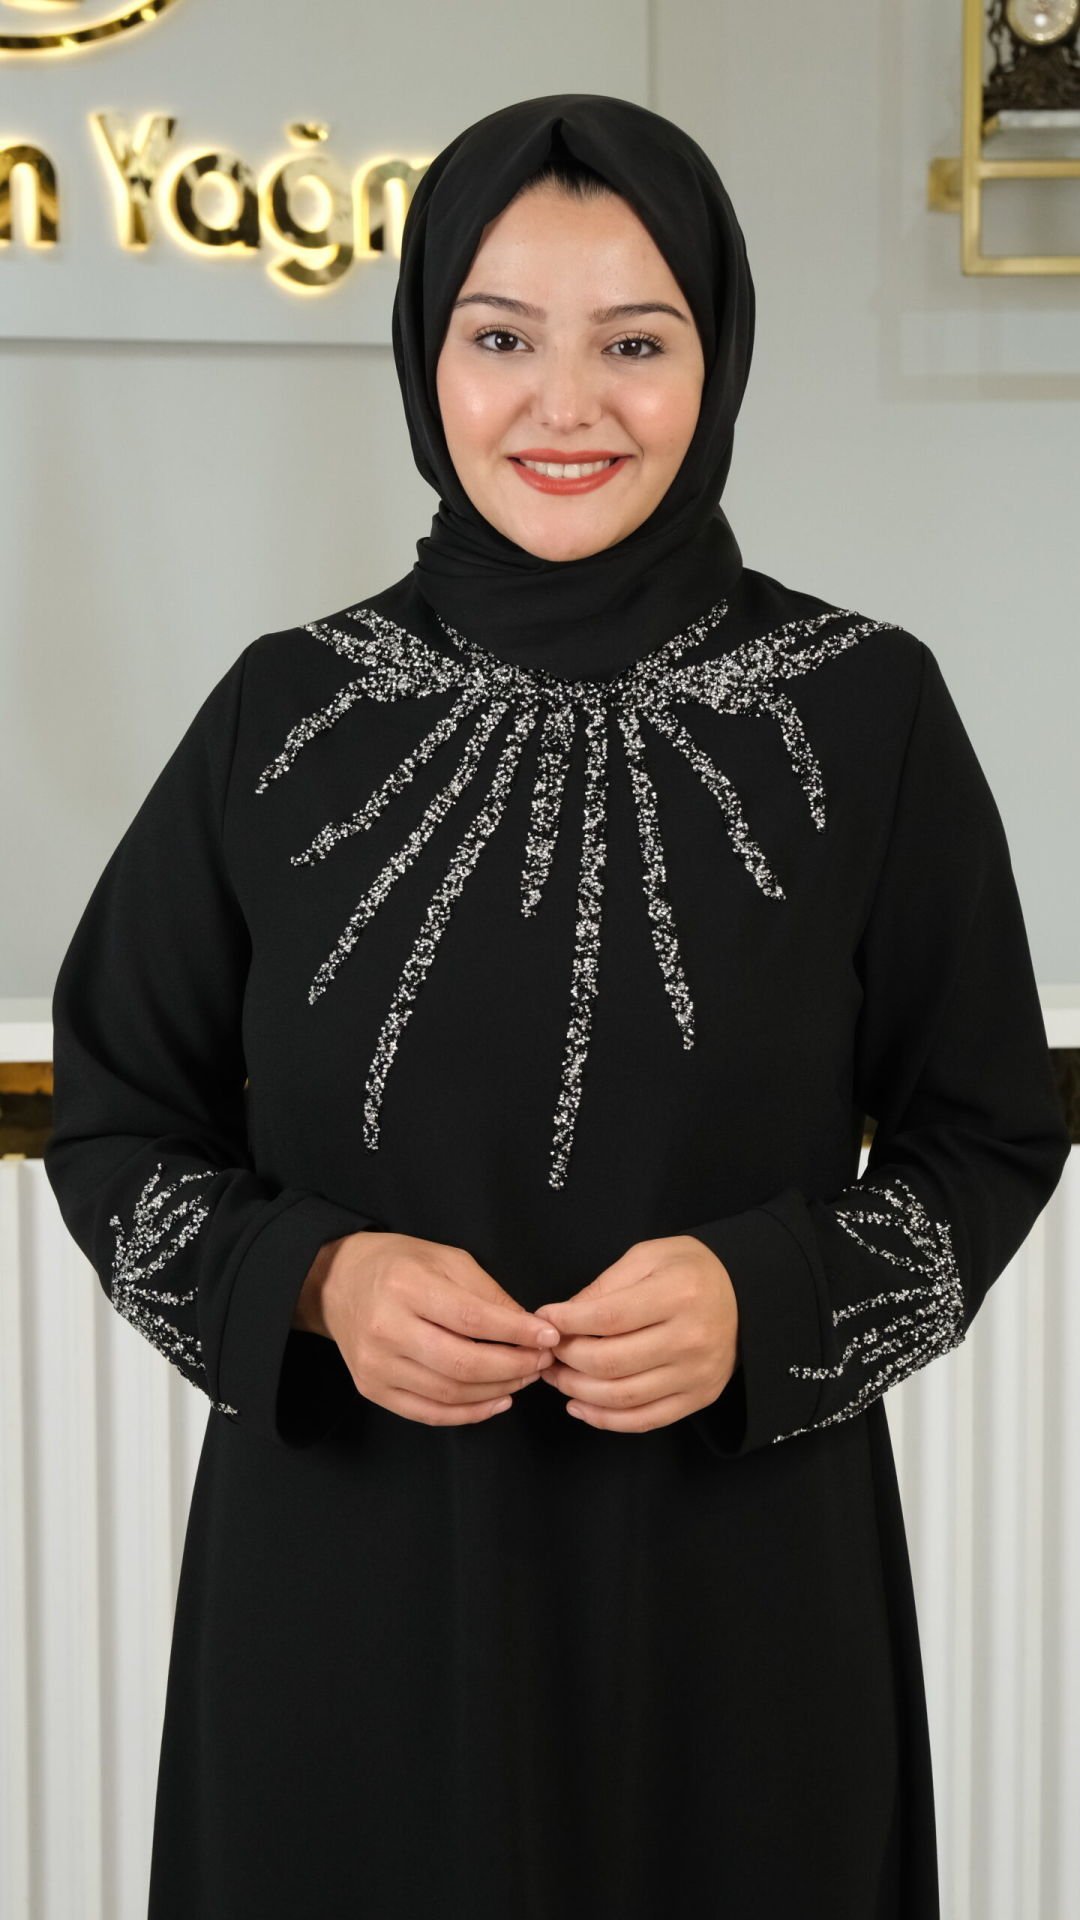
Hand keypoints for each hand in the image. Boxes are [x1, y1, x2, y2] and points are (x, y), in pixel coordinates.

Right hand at [295, 1230, 559, 1425]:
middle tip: (542, 1361)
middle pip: (462, 1364)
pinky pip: (428, 1413)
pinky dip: (469, 1413)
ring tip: (524, 1377)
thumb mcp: (447, 1260)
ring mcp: (376, 1365)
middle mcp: (386, 1329)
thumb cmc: (399, 1265)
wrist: (338, 1282)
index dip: (516, 1333)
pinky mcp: (372, 1390)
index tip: (549, 1337)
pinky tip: (497, 1400)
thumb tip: (529, 1328)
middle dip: (513, 1367)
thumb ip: (488, 1294)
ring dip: (497, 1390)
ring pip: (449, 1393)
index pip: (472, 1320)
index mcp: (406, 1287)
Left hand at [533, 1234, 739, 1432]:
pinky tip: (579, 1407)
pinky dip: (605, 1420)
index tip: (545, 1319)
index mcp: (678, 1295)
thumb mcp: (648, 1257)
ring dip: (578, 1391)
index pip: (609, 1318)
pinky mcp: (698, 1398)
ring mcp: (696, 1374)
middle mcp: (690, 1339)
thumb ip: (604, 1287)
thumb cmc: (689, 1270)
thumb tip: (560, 1318)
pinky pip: (645, 1420)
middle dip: (566, 1359)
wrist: (745, 1296)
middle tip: (547, 1350)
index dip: (568, 1322)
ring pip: (623, 1397)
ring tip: (557, 1377)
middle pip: (611, 1362)